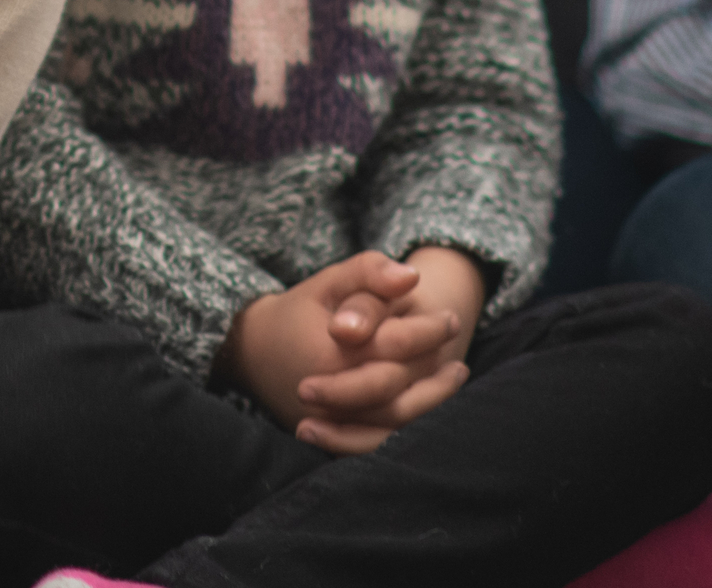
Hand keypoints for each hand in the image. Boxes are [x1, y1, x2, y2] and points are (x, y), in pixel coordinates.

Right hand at [220, 252, 471, 452]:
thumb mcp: (328, 281)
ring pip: (395, 422)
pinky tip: (434, 402)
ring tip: (457, 373)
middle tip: (456, 343)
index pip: (394, 346)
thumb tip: (411, 278)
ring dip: (434, 400)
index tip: (450, 318)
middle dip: (434, 364)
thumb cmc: (297, 312)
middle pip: (399, 388)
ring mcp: (332, 423)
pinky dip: (412, 424)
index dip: (429, 331)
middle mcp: (331, 397)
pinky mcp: (335, 437)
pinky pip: (381, 440)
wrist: (254, 353)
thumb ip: (367, 273)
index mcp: (330, 355)